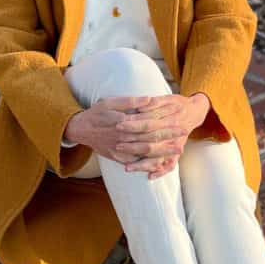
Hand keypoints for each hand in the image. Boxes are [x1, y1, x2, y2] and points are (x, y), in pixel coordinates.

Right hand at [63, 96, 185, 167]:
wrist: (79, 130)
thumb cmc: (96, 113)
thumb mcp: (110, 102)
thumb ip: (130, 101)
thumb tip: (149, 99)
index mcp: (123, 122)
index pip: (149, 121)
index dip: (165, 120)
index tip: (179, 117)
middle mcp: (123, 137)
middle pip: (151, 137)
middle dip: (169, 136)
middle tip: (185, 132)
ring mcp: (120, 149)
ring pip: (145, 152)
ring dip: (164, 151)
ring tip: (179, 149)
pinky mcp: (118, 158)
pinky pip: (136, 162)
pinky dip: (149, 164)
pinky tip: (162, 163)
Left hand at [114, 93, 210, 178]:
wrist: (194, 112)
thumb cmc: (177, 104)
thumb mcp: (167, 99)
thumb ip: (154, 103)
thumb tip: (140, 106)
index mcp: (170, 120)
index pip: (147, 124)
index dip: (133, 125)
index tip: (118, 125)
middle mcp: (172, 135)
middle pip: (150, 144)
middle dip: (132, 147)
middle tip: (117, 147)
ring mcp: (175, 146)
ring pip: (158, 158)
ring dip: (143, 164)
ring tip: (127, 168)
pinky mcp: (177, 153)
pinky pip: (170, 166)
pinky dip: (161, 172)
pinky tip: (149, 177)